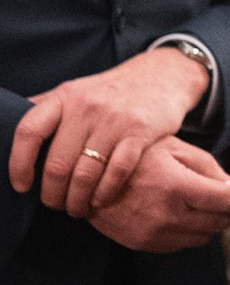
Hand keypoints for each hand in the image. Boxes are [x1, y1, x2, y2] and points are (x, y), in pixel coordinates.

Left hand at [10, 48, 211, 219]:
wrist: (159, 76)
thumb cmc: (109, 91)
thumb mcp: (73, 91)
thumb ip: (44, 108)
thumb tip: (3, 125)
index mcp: (63, 97)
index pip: (28, 132)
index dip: (18, 164)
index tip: (22, 186)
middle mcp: (86, 107)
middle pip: (57, 164)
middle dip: (53, 195)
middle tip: (55, 205)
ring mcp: (114, 120)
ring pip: (85, 174)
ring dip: (78, 200)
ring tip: (77, 208)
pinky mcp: (140, 133)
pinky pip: (116, 173)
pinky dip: (105, 193)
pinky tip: (100, 200)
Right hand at [88, 138, 229, 253]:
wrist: (89, 176)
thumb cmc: (135, 155)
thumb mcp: (175, 149)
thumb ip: (209, 169)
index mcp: (178, 186)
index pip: (228, 202)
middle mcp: (168, 215)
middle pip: (220, 223)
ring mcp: (155, 233)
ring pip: (203, 238)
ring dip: (210, 224)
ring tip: (204, 207)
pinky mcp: (143, 244)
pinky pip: (180, 245)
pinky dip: (188, 232)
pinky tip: (182, 215)